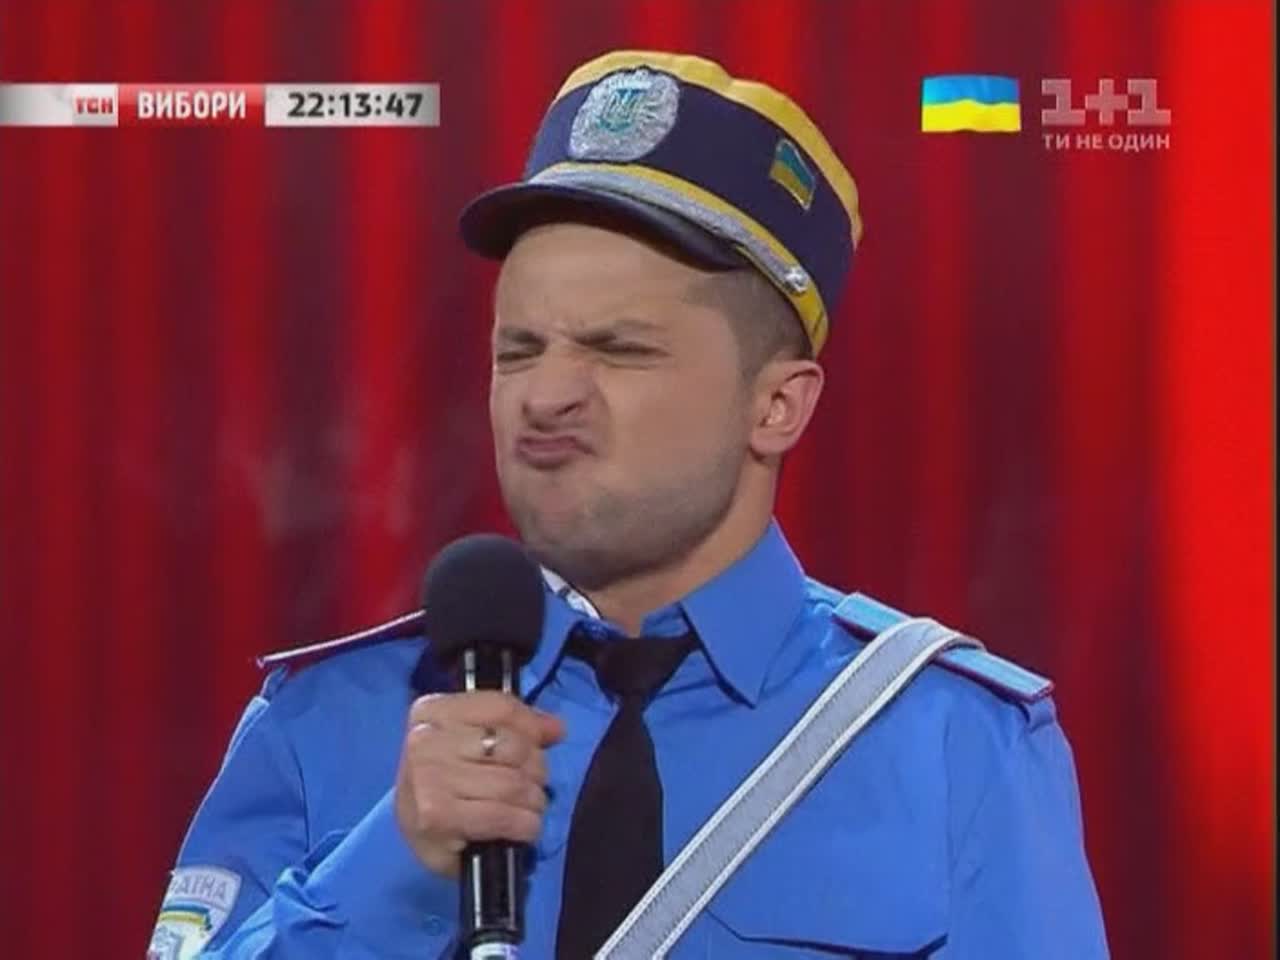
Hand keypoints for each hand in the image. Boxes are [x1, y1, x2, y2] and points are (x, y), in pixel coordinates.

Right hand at [394, 691, 565, 877]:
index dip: (532, 726)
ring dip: (533, 800)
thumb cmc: (448, 779)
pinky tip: (522, 827)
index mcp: (433, 710)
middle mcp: (425, 740)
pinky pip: (503, 816)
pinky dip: (525, 825)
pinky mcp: (437, 817)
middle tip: (532, 783)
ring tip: (527, 806)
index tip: (542, 740)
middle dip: (535, 768)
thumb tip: (556, 728)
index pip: (501, 707)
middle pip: (512, 746)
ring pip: (512, 783)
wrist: (413, 833)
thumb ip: (516, 726)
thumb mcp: (474, 740)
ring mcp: (428, 779)